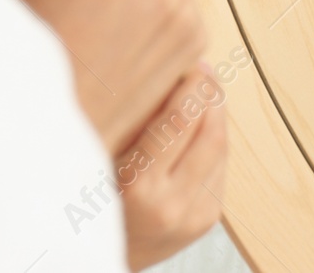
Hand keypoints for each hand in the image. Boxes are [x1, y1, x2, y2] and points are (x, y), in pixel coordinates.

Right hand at [118, 63, 227, 269]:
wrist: (102, 252)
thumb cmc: (92, 194)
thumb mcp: (101, 155)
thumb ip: (131, 117)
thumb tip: (169, 67)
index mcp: (135, 186)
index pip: (179, 121)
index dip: (191, 85)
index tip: (190, 62)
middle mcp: (169, 205)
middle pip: (210, 131)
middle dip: (210, 95)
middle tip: (202, 71)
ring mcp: (193, 215)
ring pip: (221, 145)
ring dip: (216, 114)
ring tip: (202, 92)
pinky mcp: (207, 219)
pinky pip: (221, 165)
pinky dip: (214, 139)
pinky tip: (200, 126)